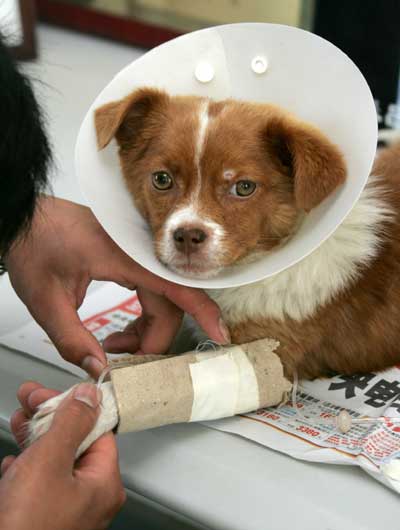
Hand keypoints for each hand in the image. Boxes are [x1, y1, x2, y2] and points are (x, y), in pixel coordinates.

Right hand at [0, 381, 124, 529]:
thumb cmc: (26, 528)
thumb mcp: (50, 461)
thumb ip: (71, 422)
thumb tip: (88, 395)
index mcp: (103, 484)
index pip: (97, 430)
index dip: (75, 406)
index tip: (54, 393)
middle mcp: (89, 499)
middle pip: (74, 443)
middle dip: (49, 418)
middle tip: (30, 399)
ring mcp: (65, 511)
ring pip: (53, 461)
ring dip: (35, 437)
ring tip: (19, 418)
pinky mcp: (41, 520)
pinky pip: (37, 484)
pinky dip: (25, 466)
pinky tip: (13, 461)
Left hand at [5, 196, 229, 375]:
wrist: (25, 218)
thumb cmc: (34, 246)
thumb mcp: (46, 300)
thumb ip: (73, 340)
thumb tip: (100, 370)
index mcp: (125, 258)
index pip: (177, 287)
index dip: (203, 312)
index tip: (220, 335)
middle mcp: (138, 255)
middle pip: (168, 304)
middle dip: (153, 340)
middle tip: (125, 364)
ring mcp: (135, 256)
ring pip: (161, 302)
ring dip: (146, 331)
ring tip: (113, 347)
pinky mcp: (130, 259)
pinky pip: (149, 293)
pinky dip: (141, 317)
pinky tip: (119, 333)